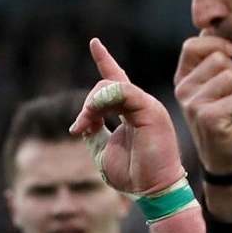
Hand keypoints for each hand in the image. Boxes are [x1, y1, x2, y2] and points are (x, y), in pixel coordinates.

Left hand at [70, 38, 186, 197]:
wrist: (152, 190)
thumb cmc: (133, 174)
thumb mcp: (103, 151)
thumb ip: (94, 132)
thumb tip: (81, 121)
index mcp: (130, 111)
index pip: (116, 80)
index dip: (105, 60)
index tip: (94, 43)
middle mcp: (140, 104)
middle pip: (106, 84)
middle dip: (86, 105)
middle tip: (79, 129)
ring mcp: (146, 104)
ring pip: (111, 86)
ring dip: (91, 106)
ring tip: (83, 127)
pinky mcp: (151, 109)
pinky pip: (123, 92)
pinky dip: (103, 100)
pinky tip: (93, 115)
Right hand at [173, 34, 231, 181]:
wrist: (222, 156)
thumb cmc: (222, 116)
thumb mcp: (213, 85)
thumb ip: (214, 60)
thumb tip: (222, 35)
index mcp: (182, 78)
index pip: (194, 44)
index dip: (218, 44)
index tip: (231, 55)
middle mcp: (182, 90)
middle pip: (220, 58)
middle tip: (228, 96)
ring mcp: (192, 104)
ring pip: (231, 76)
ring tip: (230, 108)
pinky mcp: (208, 117)